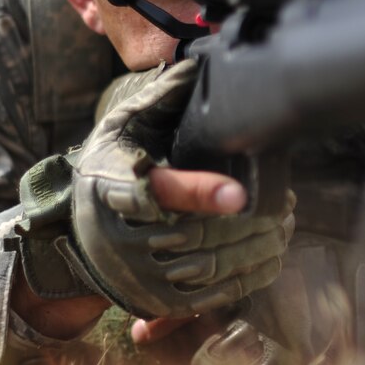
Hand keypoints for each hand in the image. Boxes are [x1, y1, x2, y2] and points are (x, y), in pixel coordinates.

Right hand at [12, 61, 294, 327]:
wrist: (80, 232)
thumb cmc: (110, 168)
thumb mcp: (122, 127)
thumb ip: (160, 100)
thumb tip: (196, 63)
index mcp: (107, 187)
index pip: (155, 194)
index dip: (197, 193)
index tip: (239, 192)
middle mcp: (116, 238)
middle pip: (193, 233)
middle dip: (246, 222)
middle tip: (283, 203)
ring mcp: (134, 275)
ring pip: (207, 266)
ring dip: (255, 248)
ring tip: (283, 223)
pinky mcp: (154, 301)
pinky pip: (209, 296)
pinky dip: (245, 277)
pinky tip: (271, 253)